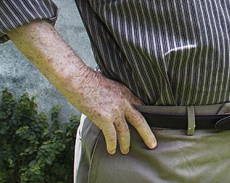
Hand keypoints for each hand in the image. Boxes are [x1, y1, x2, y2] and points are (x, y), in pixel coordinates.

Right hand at [6, 21, 156, 155]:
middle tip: (153, 144)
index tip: (149, 123)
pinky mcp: (104, 118)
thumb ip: (114, 94)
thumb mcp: (108, 83)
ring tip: (126, 151)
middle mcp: (123, 102)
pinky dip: (112, 144)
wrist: (77, 79)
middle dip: (147, 134)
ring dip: (126, 143)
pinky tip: (111, 150)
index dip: (145, 115)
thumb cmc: (88, 80)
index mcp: (125, 92)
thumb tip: (112, 101)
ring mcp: (114, 110)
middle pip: (140, 120)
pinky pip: (111, 135)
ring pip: (125, 131)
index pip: (140, 105)